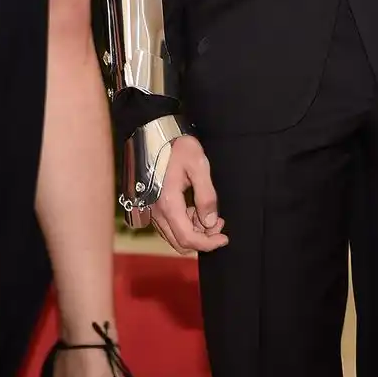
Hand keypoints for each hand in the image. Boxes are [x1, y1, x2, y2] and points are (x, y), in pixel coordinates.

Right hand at [150, 135, 228, 255]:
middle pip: (179, 242)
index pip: (187, 237)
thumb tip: (211, 222)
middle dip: (202, 239)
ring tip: (211, 214)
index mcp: (168, 203)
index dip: (208, 243)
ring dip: (194, 232)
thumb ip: (206, 196)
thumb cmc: (177, 146)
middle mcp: (157, 211)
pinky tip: (196, 210)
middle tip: (219, 224)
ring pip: (174, 235)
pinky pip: (170, 225)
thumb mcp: (198, 166)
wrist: (155, 133)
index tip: (224, 238)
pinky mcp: (154, 205)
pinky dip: (185, 224)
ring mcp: (153, 209)